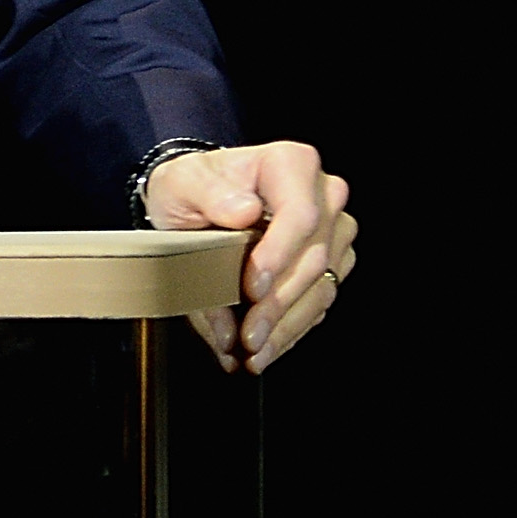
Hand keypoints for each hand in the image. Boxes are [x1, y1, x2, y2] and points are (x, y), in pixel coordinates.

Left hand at [143, 140, 353, 374]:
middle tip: (247, 335)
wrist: (199, 202)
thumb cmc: (193, 187)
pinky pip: (319, 303)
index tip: (252, 287)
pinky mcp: (332, 264)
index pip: (301, 214)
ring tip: (253, 352)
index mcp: (292, 165)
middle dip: (278, 304)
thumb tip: (243, 212)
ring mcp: (333, 232)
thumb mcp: (183, 181)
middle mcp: (324, 196)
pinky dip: (291, 330)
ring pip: (321, 287)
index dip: (280, 255)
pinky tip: (266, 349)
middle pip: (314, 258)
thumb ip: (208, 192)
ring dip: (286, 326)